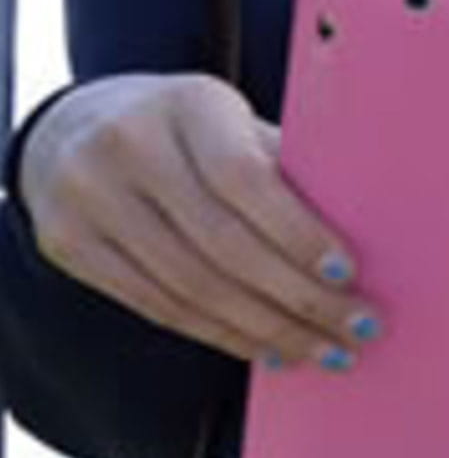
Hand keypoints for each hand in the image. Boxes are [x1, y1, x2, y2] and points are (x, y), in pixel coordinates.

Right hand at [19, 73, 379, 367]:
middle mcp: (127, 144)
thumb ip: (286, 175)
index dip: (298, 234)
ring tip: (325, 352)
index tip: (348, 275)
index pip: (246, 178)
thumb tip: (371, 241)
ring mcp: (87, 196)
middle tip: (357, 330)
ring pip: (194, 289)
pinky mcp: (69, 244)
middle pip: (223, 245)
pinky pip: (162, 309)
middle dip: (301, 300)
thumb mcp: (236, 131)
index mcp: (187, 105)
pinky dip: (225, 337)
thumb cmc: (192, 139)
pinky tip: (271, 351)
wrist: (77, 136)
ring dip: (271, 332)